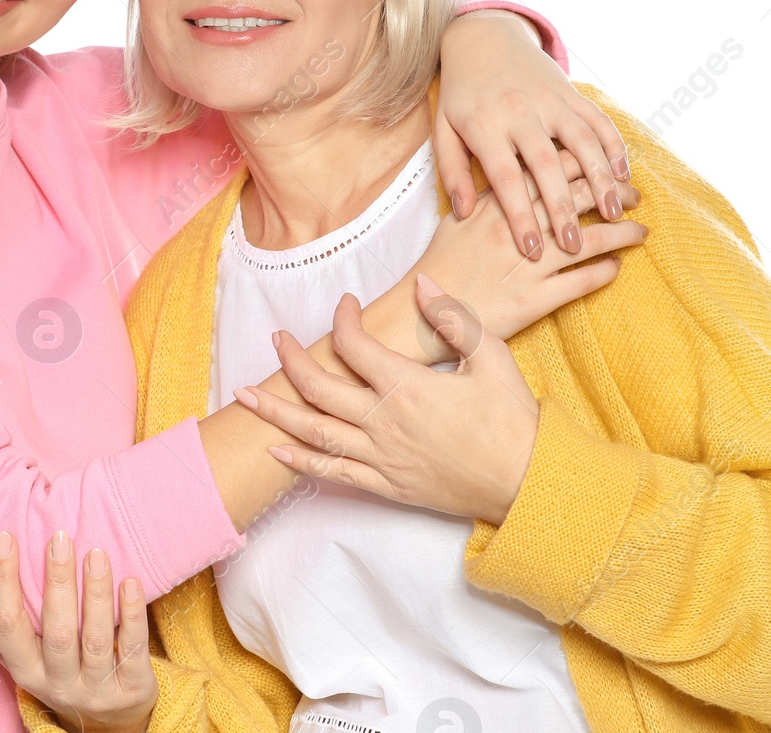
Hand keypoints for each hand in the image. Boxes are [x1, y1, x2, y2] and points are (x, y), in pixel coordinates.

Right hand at [0, 531, 155, 732]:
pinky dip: (132, 615)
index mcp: (25, 669)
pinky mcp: (133, 686)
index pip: (8, 626)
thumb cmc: (54, 670)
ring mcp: (97, 686)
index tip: (4, 538)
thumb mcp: (16, 658)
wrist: (107, 720)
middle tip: (58, 538)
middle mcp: (59, 681)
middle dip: (57, 584)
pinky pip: (133, 649)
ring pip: (95, 639)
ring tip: (95, 552)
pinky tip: (131, 581)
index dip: (2, 583)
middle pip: (56, 633)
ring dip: (96, 594)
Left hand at [238, 279, 539, 523]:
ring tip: (243, 395)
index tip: (345, 304)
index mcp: (408, 386)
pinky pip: (332, 474)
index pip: (355, 345)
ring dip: (275, 411)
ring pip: (314, 432)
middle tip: (275, 337)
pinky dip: (300, 460)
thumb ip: (452, 318)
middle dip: (291, 359)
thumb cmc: (513, 418)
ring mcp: (381, 457)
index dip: (343, 319)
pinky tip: (275, 449)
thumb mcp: (492, 355)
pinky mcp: (386, 485)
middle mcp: (385, 422)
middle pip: (319, 387)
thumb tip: (422, 285)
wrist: (527, 481)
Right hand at [404, 174, 645, 357]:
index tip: (606, 166)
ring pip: (590, 240)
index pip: (551, 171)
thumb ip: (487, 195)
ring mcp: (527, 266)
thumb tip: (514, 176)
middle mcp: (516, 228)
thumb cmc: (440, 265)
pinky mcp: (533, 300)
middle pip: (577, 200)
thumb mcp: (457, 220)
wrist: (423, 313)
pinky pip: (580, 283)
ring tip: (641, 230)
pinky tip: (617, 268)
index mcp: (498, 203)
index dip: (586, 165)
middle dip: (613, 194)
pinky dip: (604, 274)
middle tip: (634, 194)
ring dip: (622, 233)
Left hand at [438, 9, 630, 257]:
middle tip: (574, 244)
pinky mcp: (571, 92)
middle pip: (547, 165)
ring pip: (582, 141)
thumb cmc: (461, 94)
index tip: (530, 251)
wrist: (483, 37)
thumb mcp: (443, 129)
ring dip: (601, 178)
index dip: (519, 216)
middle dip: (563, 207)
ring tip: (613, 213)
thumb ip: (451, 171)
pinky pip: (598, 120)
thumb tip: (463, 213)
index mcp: (484, 126)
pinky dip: (615, 147)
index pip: (505, 178)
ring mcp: (549, 100)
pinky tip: (623, 176)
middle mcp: (519, 111)